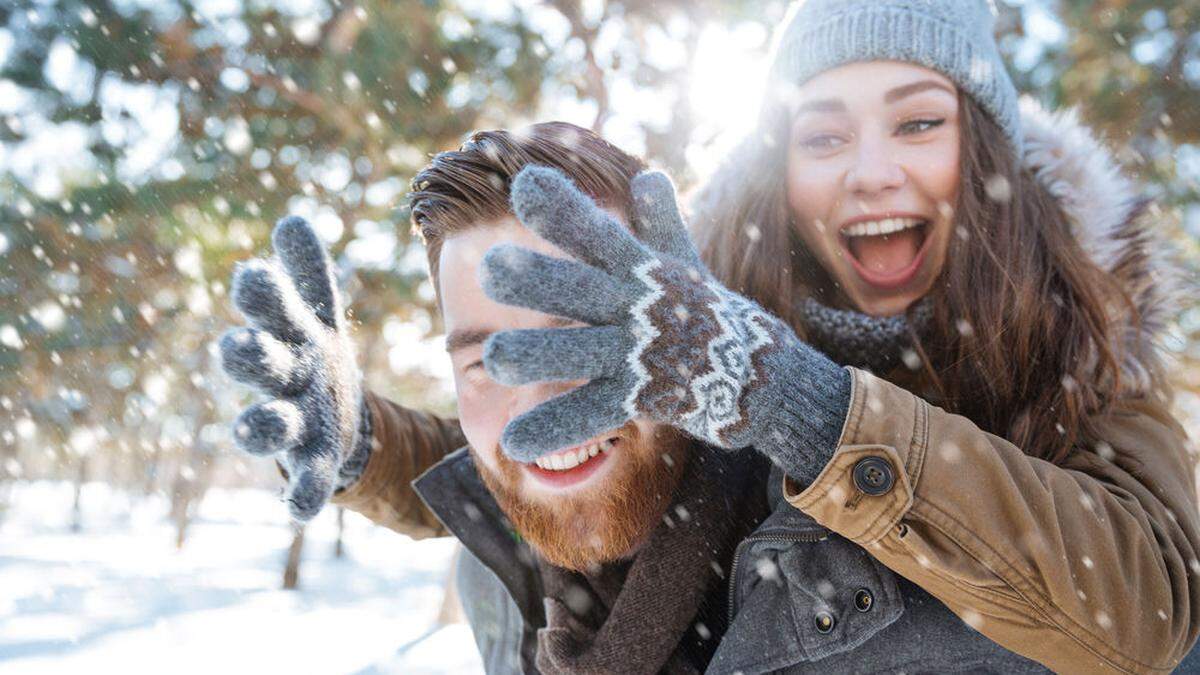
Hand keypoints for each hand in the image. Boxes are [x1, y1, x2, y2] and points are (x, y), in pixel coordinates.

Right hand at [219, 216, 370, 520]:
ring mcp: (293, 423)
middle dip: (247, 356)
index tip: (254, 276)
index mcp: (284, 336)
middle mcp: (279, 380)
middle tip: (241, 345)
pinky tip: (300, 510)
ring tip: (264, 424)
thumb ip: (308, 273)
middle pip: (255, 366)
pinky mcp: (315, 462)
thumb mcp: (318, 313)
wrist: (334, 415)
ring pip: (268, 425)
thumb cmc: (313, 356)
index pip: (264, 312)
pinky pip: (305, 480)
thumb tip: (292, 218)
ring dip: (263, 426)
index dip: (258, 298)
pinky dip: (301, 494)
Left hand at [480, 166, 849, 468]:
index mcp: (639, 270)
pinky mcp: (642, 398)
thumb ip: (660, 222)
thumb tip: (650, 176)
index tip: (525, 184)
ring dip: (537, 356)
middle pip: (580, 290)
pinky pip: (592, 413)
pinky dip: (553, 429)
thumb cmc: (710, 312)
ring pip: (579, 353)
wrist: (764, 373)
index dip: (563, 209)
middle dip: (538, 280)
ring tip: (492, 358)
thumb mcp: (685, 263)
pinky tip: (512, 443)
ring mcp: (638, 353)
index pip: (596, 233)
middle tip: (492, 268)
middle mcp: (635, 308)